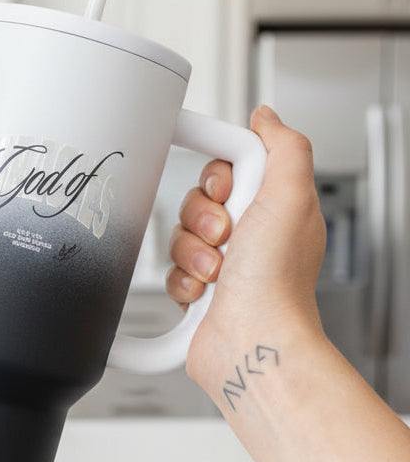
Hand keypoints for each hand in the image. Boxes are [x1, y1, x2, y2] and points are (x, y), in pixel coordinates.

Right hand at [166, 106, 327, 396]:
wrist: (253, 344)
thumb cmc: (277, 283)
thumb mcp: (292, 198)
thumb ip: (285, 148)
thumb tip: (266, 118)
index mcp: (275, 209)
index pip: (230, 168)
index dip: (218, 175)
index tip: (220, 187)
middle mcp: (250, 235)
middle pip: (198, 200)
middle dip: (204, 219)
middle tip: (226, 237)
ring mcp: (223, 264)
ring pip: (179, 235)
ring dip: (193, 254)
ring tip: (217, 274)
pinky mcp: (199, 290)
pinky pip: (169, 269)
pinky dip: (182, 281)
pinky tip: (203, 293)